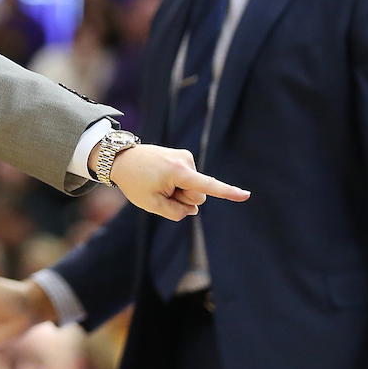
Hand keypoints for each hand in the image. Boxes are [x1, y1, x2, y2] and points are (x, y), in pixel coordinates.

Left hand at [99, 144, 248, 220]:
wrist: (121, 158)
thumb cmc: (134, 182)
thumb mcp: (152, 204)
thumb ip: (176, 212)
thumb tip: (193, 209)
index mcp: (179, 172)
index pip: (208, 186)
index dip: (228, 193)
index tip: (246, 195)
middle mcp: (186, 161)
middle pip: (197, 196)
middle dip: (182, 199)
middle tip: (159, 191)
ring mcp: (185, 157)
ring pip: (192, 188)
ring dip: (177, 191)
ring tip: (156, 181)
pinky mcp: (182, 156)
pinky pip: (187, 179)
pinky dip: (175, 182)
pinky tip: (159, 176)